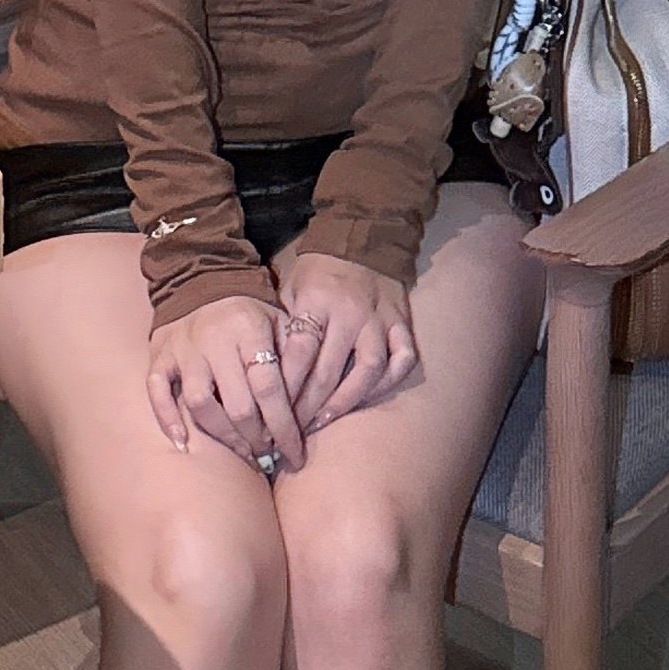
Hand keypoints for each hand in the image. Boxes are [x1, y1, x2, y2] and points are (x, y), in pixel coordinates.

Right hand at [145, 297, 306, 473]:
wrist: (202, 279)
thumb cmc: (251, 312)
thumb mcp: (281, 322)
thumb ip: (296, 357)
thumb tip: (311, 408)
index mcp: (249, 329)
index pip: (269, 388)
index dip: (284, 427)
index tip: (296, 455)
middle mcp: (214, 340)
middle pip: (237, 404)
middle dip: (257, 439)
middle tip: (270, 456)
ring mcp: (183, 350)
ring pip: (199, 404)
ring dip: (223, 436)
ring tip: (243, 452)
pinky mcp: (160, 356)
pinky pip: (157, 391)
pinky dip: (167, 419)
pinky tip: (185, 444)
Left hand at [271, 251, 418, 430]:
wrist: (362, 240)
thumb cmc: (317, 273)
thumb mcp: (290, 289)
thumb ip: (284, 327)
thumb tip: (266, 374)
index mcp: (317, 301)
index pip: (300, 351)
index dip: (286, 385)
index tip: (272, 410)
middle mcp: (351, 313)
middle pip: (330, 369)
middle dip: (309, 405)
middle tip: (293, 429)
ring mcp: (380, 319)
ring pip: (369, 370)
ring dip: (346, 401)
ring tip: (325, 420)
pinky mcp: (402, 323)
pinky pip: (402, 360)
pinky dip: (387, 383)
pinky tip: (366, 398)